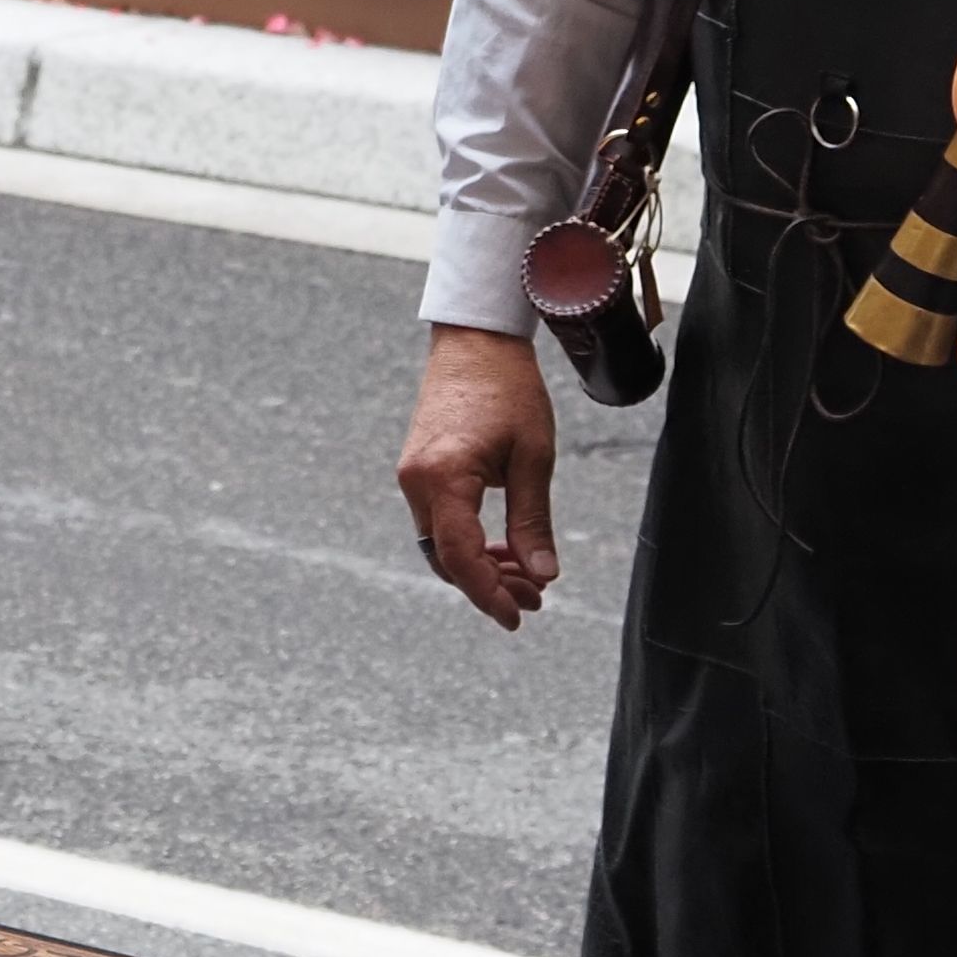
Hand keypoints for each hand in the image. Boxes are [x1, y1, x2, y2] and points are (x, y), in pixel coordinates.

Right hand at [399, 321, 561, 627]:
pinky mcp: (419, 470)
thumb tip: (544, 575)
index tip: (519, 617)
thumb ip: (533, 520)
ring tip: (526, 577)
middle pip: (446, 559)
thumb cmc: (509, 389)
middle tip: (536, 599)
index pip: (461, 557)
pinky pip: (439, 522)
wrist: (476, 339)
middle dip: (490, 585)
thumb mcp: (533, 457)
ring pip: (441, 544)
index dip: (490, 595)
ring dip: (480, 566)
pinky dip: (468, 542)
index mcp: (443, 478)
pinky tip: (502, 547)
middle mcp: (417, 482)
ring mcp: (413, 476)